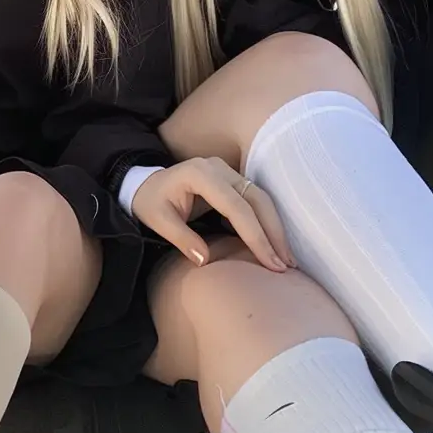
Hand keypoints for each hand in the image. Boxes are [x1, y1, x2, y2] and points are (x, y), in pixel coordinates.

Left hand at [131, 158, 291, 269]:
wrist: (146, 184)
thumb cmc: (150, 202)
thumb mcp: (157, 220)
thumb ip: (181, 239)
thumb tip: (205, 261)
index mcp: (201, 175)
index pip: (236, 207)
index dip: (255, 235)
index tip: (269, 261)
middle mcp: (220, 169)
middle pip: (257, 200)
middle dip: (274, 233)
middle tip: (286, 264)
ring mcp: (229, 172)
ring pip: (262, 199)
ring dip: (275, 228)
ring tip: (286, 258)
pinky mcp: (233, 179)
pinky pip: (256, 200)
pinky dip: (267, 221)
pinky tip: (273, 244)